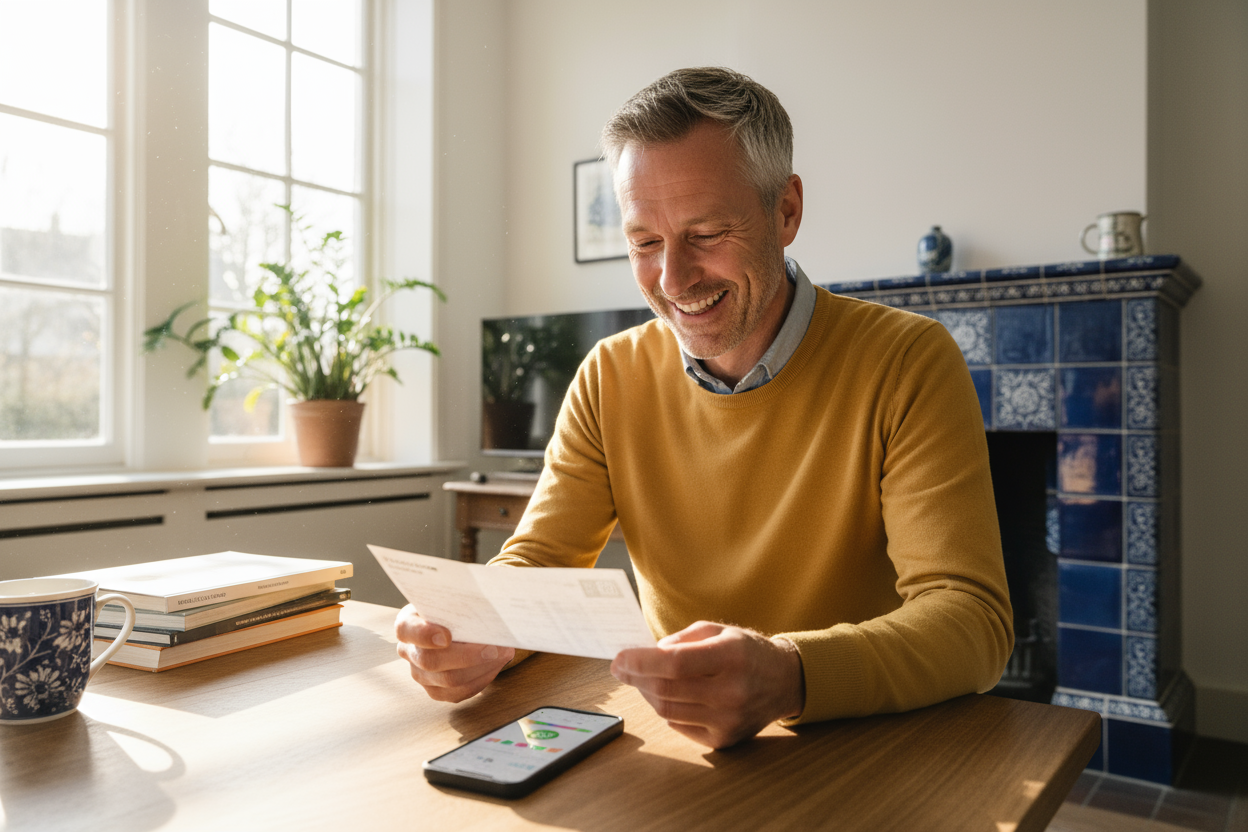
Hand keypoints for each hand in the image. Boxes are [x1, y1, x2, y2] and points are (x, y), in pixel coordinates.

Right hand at [393, 604, 514, 701]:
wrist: (456, 625)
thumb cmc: (453, 609)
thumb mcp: (451, 600)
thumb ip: (458, 603)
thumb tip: (483, 604)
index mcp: (407, 624)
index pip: (406, 630)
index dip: (424, 635)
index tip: (447, 636)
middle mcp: (409, 652)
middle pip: (430, 661)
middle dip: (468, 656)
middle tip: (496, 647)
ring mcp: (420, 674)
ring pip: (449, 680)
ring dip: (481, 668)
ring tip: (503, 653)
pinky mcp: (436, 691)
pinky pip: (459, 693)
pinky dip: (481, 679)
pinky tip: (495, 665)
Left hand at [610, 621, 803, 748]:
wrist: (784, 682)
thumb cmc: (746, 651)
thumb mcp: (718, 631)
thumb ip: (681, 639)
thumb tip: (646, 655)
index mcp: (731, 656)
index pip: (674, 663)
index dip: (640, 661)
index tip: (618, 659)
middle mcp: (732, 691)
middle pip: (666, 689)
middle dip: (635, 677)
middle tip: (621, 668)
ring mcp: (728, 719)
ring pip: (667, 710)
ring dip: (646, 693)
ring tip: (642, 679)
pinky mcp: (724, 739)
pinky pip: (679, 725)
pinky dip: (666, 709)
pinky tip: (667, 695)